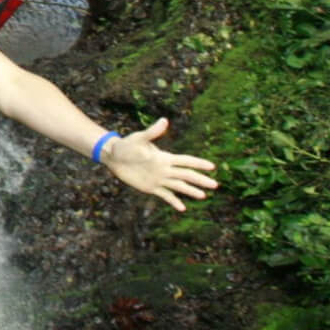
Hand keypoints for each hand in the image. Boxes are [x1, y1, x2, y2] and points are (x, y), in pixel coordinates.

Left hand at [100, 118, 219, 210]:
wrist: (114, 157)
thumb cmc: (126, 145)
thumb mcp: (139, 138)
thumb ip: (153, 132)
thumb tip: (164, 120)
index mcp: (164, 158)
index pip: (185, 161)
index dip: (198, 163)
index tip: (212, 167)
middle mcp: (165, 169)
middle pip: (186, 175)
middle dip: (200, 180)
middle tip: (215, 185)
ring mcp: (159, 179)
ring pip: (178, 186)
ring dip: (191, 191)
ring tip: (204, 196)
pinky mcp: (150, 187)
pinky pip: (165, 195)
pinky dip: (173, 201)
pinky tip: (182, 208)